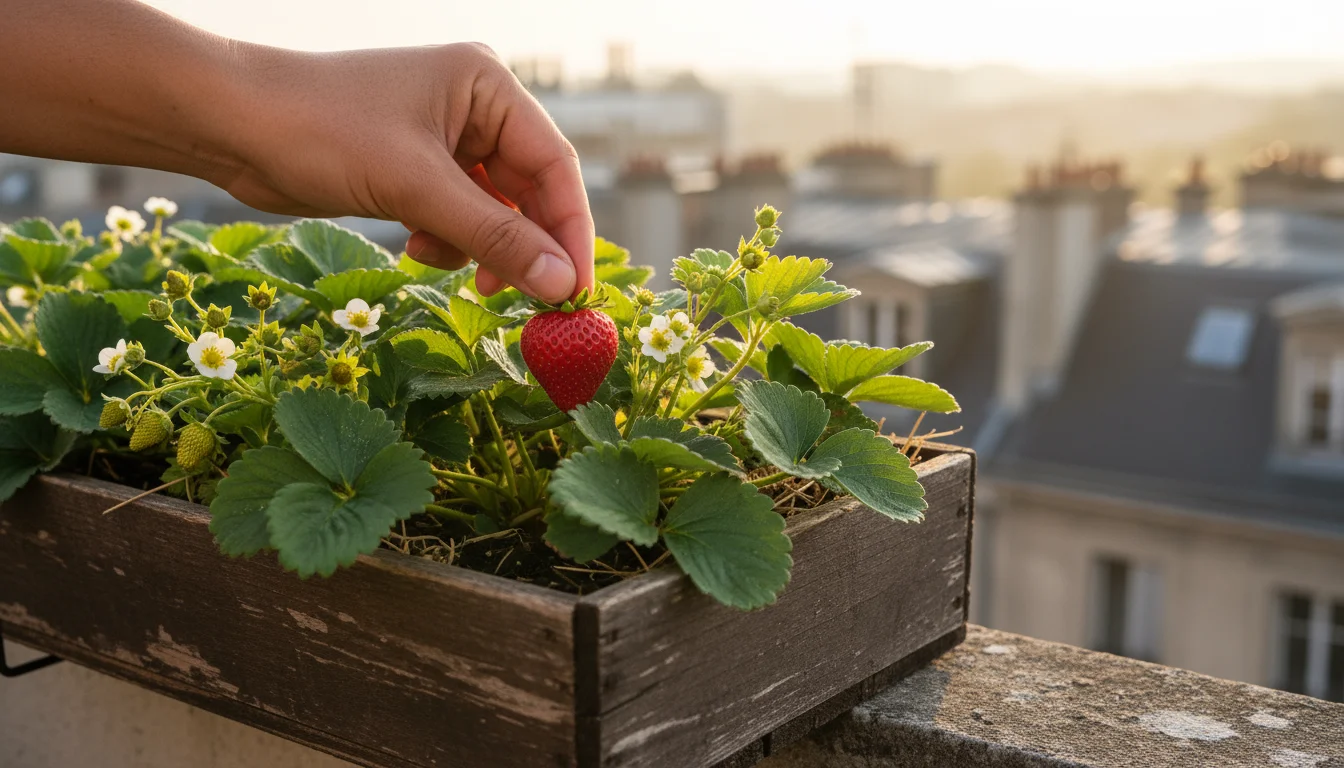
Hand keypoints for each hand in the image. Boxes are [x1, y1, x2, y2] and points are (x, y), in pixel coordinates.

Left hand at [221, 43, 593, 302]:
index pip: (555, 166)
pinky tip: (414, 246)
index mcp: (488, 86)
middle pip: (529, 193)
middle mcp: (475, 107)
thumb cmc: (321, 132)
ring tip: (442, 261)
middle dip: (522, 247)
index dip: (571, 232)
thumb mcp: (416, 188)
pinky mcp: (417, 168)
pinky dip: (446, 241)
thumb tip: (561, 286)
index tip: (576, 292)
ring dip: (478, 247)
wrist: (229, 124)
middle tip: (527, 303)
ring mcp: (446, 138)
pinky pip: (459, 216)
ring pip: (495, 212)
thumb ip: (496, 238)